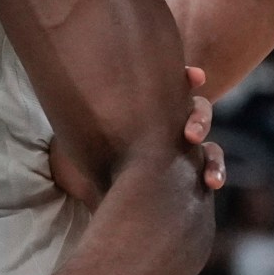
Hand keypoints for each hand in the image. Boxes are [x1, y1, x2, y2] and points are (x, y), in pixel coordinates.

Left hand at [50, 65, 224, 204]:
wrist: (98, 197)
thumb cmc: (83, 160)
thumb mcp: (74, 138)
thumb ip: (79, 119)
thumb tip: (59, 92)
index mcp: (147, 107)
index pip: (171, 85)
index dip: (186, 78)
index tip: (193, 77)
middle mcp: (168, 122)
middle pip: (196, 108)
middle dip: (199, 117)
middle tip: (190, 133)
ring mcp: (182, 147)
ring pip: (208, 141)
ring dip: (211, 151)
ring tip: (207, 168)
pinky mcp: (191, 170)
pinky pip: (208, 166)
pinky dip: (214, 171)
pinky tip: (211, 183)